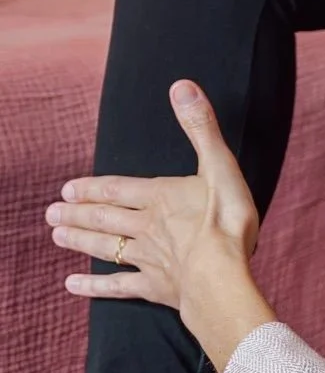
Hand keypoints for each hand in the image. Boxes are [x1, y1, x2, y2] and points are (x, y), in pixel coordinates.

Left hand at [47, 83, 273, 369]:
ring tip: (56, 237)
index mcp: (160, 197)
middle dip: (78, 215)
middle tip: (51, 213)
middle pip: (105, 218)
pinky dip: (94, 286)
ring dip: (80, 241)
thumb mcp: (219, 166)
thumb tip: (181, 85)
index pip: (118, 189)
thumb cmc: (225, 221)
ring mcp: (148, 258)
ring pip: (106, 247)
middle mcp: (146, 226)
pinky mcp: (154, 287)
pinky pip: (118, 286)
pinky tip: (73, 284)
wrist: (223, 275)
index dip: (93, 188)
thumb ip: (200, 127)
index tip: (67, 190)